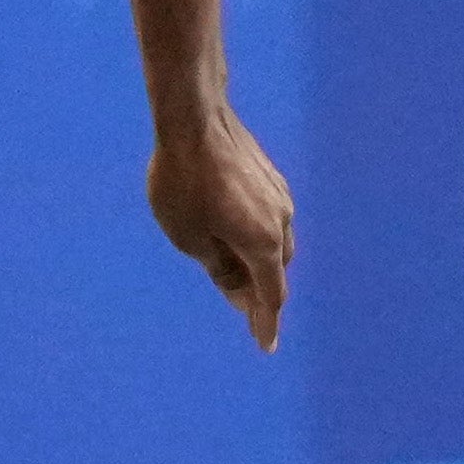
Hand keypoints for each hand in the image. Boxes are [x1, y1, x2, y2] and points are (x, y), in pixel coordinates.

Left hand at [148, 104, 293, 347]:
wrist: (194, 119)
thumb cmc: (183, 183)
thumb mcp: (189, 238)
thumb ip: (218, 267)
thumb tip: (239, 287)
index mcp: (262, 243)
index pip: (270, 295)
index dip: (266, 322)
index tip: (265, 345)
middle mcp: (281, 221)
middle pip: (274, 270)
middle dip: (259, 290)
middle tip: (236, 303)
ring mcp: (279, 197)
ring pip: (274, 242)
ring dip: (257, 259)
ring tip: (228, 266)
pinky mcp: (271, 178)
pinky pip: (268, 218)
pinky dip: (255, 234)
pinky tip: (229, 227)